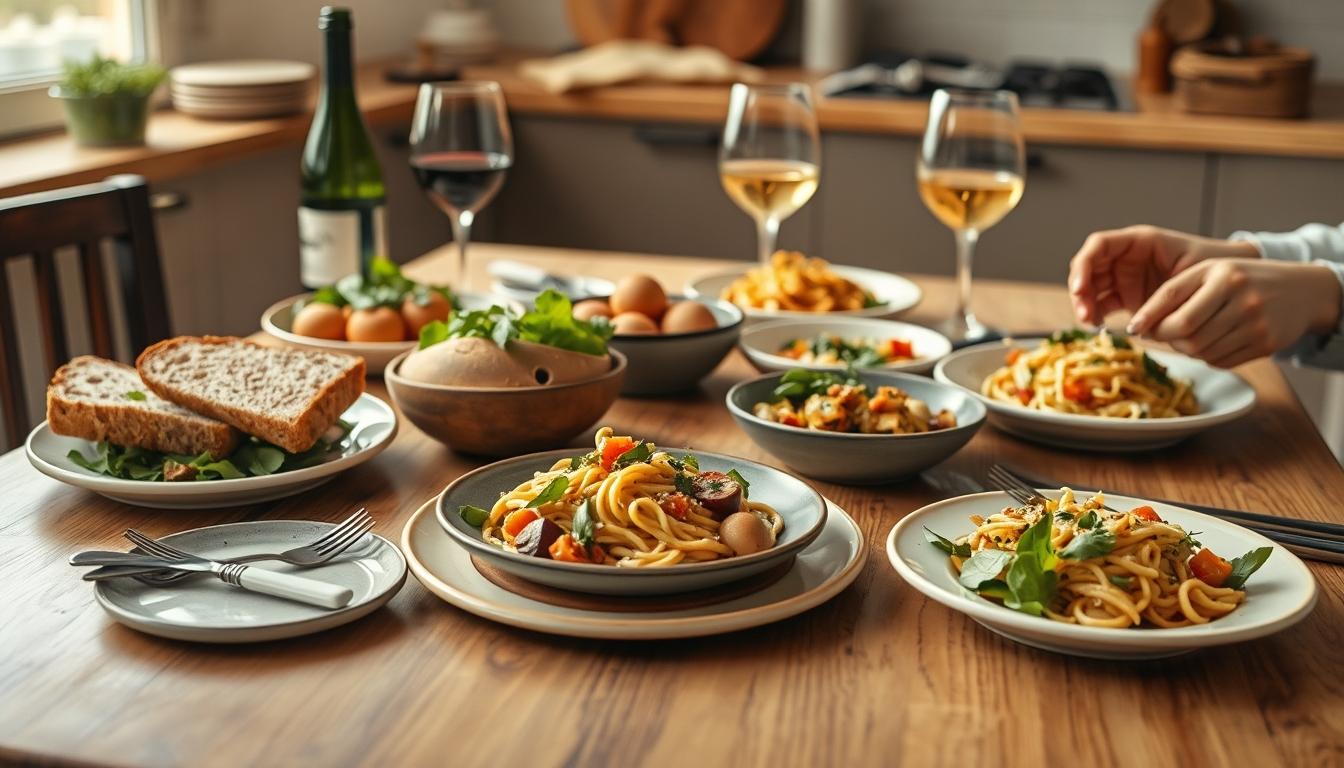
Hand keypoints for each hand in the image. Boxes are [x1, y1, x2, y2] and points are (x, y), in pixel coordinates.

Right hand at [1068, 225, 1260, 324]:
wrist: (1225, 284)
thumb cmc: (1212, 268)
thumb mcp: (1191, 269)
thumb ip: (1166, 285)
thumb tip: (1147, 308)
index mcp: (1138, 241)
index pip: (1098, 245)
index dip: (1083, 265)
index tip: (1080, 288)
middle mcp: (1125, 256)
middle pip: (1087, 268)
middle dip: (1080, 290)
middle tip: (1084, 314)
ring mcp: (1123, 276)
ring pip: (1090, 287)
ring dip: (1084, 304)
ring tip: (1090, 323)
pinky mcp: (1126, 296)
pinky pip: (1101, 303)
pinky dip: (1095, 314)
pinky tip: (1099, 326)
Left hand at [1128, 259, 1342, 367]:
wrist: (1300, 290)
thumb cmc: (1242, 279)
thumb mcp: (1209, 273)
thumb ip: (1173, 292)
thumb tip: (1138, 326)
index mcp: (1224, 277)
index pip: (1176, 309)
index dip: (1150, 322)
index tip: (1133, 329)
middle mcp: (1243, 300)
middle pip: (1186, 336)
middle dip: (1167, 337)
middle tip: (1164, 331)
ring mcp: (1256, 325)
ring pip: (1200, 352)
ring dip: (1185, 348)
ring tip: (1188, 334)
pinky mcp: (1265, 345)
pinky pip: (1219, 361)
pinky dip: (1207, 355)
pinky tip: (1212, 340)